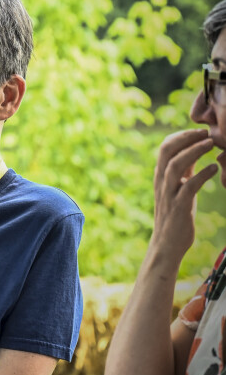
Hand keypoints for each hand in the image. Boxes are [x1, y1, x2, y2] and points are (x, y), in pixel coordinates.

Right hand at [149, 129, 217, 264]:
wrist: (167, 244)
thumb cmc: (176, 215)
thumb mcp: (177, 188)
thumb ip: (182, 171)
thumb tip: (193, 151)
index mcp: (160, 176)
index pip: (165, 147)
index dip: (181, 135)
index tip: (199, 131)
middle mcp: (162, 182)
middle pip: (167, 151)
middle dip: (186, 138)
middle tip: (205, 132)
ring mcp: (169, 194)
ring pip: (175, 165)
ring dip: (194, 151)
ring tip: (210, 143)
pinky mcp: (179, 207)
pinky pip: (188, 186)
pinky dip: (201, 175)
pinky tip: (213, 168)